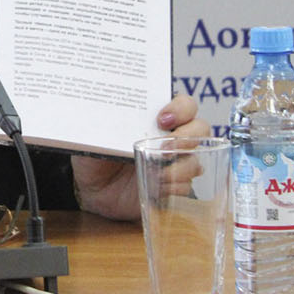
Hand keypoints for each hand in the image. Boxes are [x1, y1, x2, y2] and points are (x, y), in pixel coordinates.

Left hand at [71, 95, 207, 220]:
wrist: (93, 189)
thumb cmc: (96, 155)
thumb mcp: (96, 138)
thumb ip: (105, 127)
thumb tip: (107, 119)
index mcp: (156, 118)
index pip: (184, 105)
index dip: (180, 109)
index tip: (162, 119)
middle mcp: (172, 137)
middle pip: (200, 129)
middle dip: (188, 136)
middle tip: (167, 145)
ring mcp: (175, 163)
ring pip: (196, 160)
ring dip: (181, 167)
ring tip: (158, 173)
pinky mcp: (173, 186)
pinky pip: (186, 186)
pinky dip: (174, 187)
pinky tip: (157, 187)